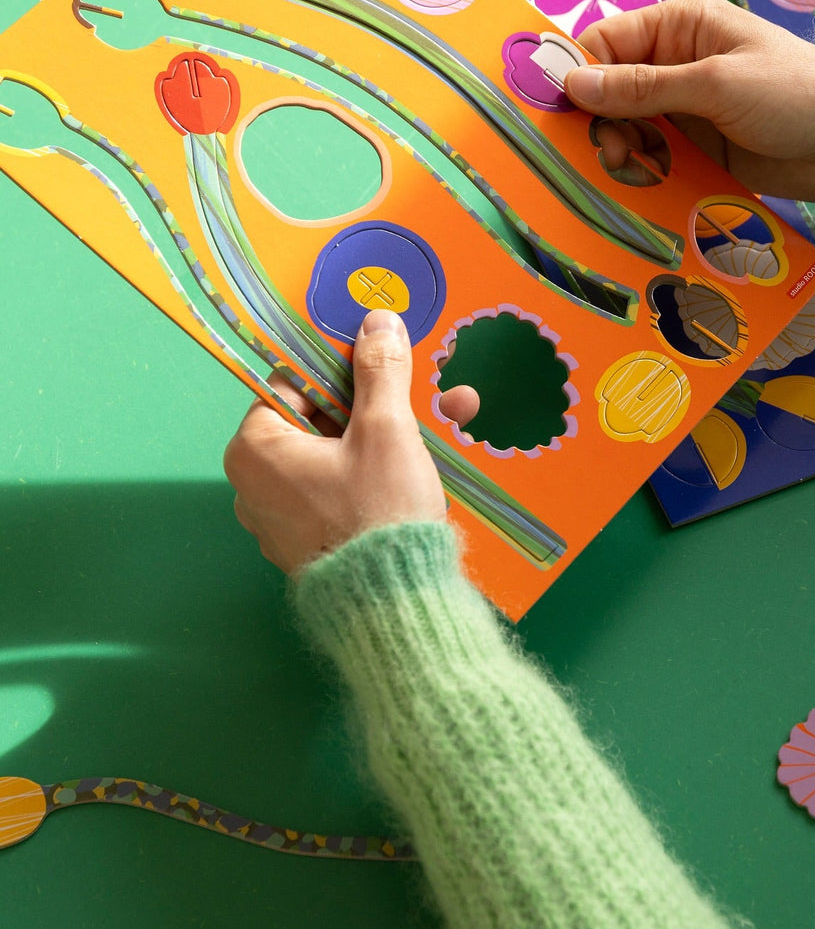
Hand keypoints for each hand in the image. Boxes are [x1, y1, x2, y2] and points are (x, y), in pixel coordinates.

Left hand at [224, 310, 477, 574]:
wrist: (392, 607)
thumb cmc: (378, 511)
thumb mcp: (386, 429)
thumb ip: (379, 369)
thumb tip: (378, 321)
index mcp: (255, 447)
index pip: (292, 382)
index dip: (341, 369)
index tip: (384, 371)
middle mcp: (253, 484)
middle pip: (319, 419)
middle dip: (379, 407)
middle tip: (428, 401)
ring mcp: (279, 519)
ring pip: (337, 456)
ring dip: (389, 438)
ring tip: (447, 426)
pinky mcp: (309, 544)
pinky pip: (340, 492)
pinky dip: (377, 476)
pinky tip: (424, 471)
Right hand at [562, 0, 814, 203]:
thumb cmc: (793, 94)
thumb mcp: (715, 84)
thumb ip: (643, 87)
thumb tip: (574, 83)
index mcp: (679, 27)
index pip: (606, 42)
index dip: (578, 72)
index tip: (561, 111)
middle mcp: (674, 64)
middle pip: (608, 90)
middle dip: (599, 121)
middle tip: (609, 151)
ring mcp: (683, 109)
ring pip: (625, 128)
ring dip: (619, 150)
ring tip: (629, 170)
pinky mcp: (694, 148)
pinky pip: (651, 158)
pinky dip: (640, 171)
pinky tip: (640, 185)